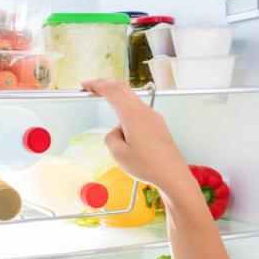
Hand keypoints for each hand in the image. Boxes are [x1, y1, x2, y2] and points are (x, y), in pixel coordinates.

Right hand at [82, 79, 193, 195]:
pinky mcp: (158, 124)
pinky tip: (126, 128)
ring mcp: (153, 116)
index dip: (96, 85)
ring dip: (117, 99)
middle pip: (122, 87)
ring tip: (111, 118)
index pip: (111, 91)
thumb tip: (116, 132)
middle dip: (106, 84)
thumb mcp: (118, 154)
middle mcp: (144, 111)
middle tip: (92, 87)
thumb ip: (110, 137)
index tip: (85, 85)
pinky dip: (127, 111)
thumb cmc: (148, 166)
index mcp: (132, 115)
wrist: (172, 174)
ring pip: (131, 99)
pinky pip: (139, 111)